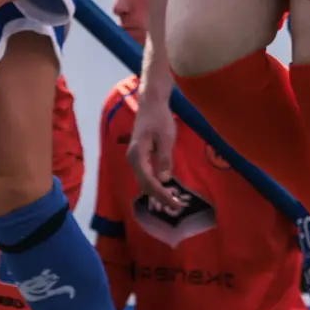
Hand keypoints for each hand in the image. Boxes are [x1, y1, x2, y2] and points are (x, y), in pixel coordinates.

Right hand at [126, 84, 186, 215]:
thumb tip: (164, 180)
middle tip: (177, 206)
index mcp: (137, 154)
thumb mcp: (166, 138)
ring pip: (144, 181)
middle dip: (160, 197)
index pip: (149, 181)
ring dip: (157, 192)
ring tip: (172, 201)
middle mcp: (133, 159)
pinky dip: (155, 184)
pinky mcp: (139, 157)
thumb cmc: (159, 118)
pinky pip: (145, 175)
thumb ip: (164, 158)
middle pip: (144, 184)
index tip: (176, 203)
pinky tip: (165, 189)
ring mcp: (134, 158)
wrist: (151, 103)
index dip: (162, 194)